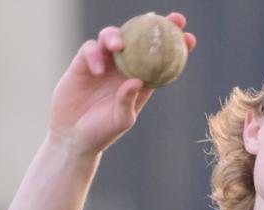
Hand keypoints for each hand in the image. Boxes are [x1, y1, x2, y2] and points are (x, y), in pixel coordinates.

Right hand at [47, 12, 196, 155]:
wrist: (74, 137)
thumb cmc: (103, 132)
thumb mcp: (121, 120)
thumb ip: (128, 101)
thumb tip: (136, 80)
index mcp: (141, 79)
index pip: (161, 58)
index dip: (175, 45)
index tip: (189, 38)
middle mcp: (124, 68)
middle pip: (139, 39)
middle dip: (153, 25)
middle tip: (162, 19)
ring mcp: (104, 63)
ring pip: (112, 37)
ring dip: (116, 36)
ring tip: (118, 46)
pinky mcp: (83, 64)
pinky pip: (90, 49)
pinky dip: (94, 55)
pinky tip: (98, 70)